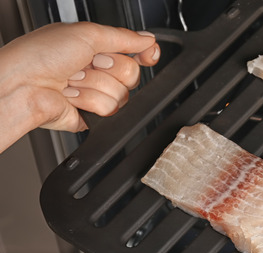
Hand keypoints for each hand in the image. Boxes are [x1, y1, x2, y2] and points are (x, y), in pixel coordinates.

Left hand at [0, 22, 159, 152]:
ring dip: (94, 86)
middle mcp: (95, 70)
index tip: (147, 56)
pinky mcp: (90, 116)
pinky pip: (110, 114)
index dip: (145, 54)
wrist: (20, 86)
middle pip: (132, 75)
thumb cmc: (39, 55)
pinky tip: (71, 96)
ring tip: (71, 81)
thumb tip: (149, 40)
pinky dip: (90, 103)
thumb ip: (123, 37)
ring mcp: (93, 94)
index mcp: (95, 47)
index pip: (134, 52)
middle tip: (86, 64)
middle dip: (110, 69)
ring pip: (121, 95)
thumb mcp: (86, 33)